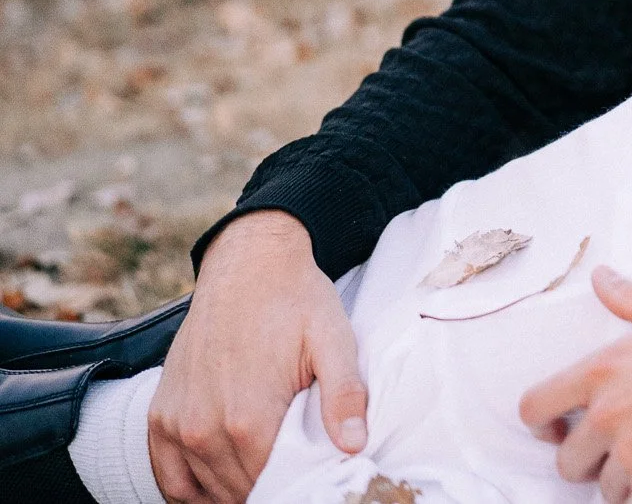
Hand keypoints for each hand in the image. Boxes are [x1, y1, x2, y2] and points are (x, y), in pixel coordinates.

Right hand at [148, 211, 366, 503]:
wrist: (248, 265)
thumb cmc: (295, 301)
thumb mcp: (334, 341)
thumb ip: (344, 396)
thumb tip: (355, 446)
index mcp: (249, 419)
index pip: (271, 487)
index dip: (296, 487)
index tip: (313, 478)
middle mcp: (204, 429)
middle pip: (238, 492)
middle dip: (268, 488)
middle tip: (293, 475)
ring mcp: (177, 424)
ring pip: (205, 491)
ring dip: (233, 490)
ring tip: (265, 476)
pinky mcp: (160, 416)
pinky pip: (169, 478)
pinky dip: (191, 490)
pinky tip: (219, 485)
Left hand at [520, 269, 631, 503]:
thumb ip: (628, 298)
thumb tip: (601, 275)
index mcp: (604, 369)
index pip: (535, 408)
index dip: (544, 424)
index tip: (560, 429)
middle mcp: (612, 415)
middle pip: (567, 461)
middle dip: (592, 459)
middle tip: (627, 450)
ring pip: (608, 491)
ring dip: (631, 482)